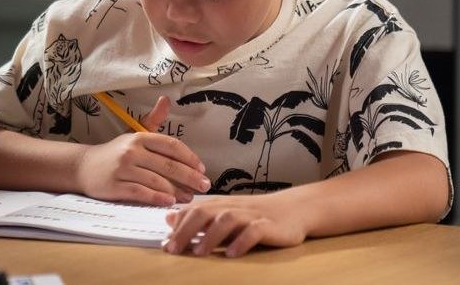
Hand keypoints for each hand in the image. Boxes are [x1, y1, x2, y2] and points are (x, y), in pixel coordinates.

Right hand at [76, 97, 208, 205]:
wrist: (83, 167)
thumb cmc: (115, 152)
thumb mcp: (133, 134)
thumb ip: (152, 120)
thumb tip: (166, 100)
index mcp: (139, 137)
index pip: (171, 145)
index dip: (189, 157)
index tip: (202, 169)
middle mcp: (131, 151)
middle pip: (168, 165)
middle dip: (190, 177)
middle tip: (205, 186)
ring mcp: (122, 168)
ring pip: (156, 181)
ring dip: (177, 191)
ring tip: (189, 198)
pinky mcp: (115, 186)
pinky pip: (141, 193)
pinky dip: (157, 198)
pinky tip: (169, 202)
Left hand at [162, 193, 308, 257]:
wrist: (294, 209)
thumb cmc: (256, 214)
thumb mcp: (224, 213)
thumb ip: (197, 217)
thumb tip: (169, 218)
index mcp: (221, 205)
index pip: (193, 210)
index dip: (177, 226)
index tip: (165, 244)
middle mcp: (234, 207)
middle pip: (205, 212)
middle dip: (186, 230)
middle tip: (174, 249)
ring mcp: (252, 215)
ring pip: (227, 219)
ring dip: (211, 236)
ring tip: (199, 252)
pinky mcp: (269, 225)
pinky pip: (254, 231)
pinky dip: (242, 242)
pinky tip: (232, 254)